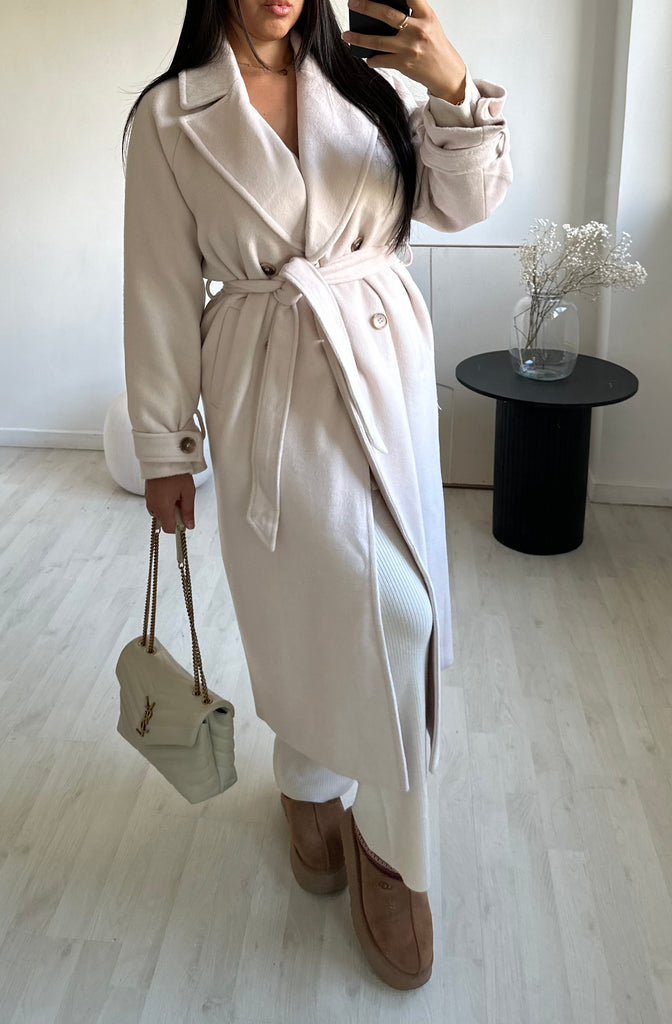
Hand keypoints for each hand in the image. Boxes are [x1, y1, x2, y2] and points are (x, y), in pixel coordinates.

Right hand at [145, 474, 195, 533]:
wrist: (162, 458)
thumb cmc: (175, 472)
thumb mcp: (187, 492)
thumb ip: (188, 511)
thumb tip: (189, 525)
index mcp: (163, 507)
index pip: (169, 529)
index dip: (179, 527)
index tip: (185, 521)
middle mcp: (153, 506)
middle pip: (165, 521)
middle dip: (175, 516)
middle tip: (182, 502)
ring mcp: (149, 501)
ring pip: (161, 513)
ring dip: (170, 509)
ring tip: (176, 494)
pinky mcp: (148, 495)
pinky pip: (157, 505)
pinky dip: (164, 503)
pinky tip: (170, 492)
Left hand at [342, 0, 466, 102]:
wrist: (446, 72)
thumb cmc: (435, 46)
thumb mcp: (429, 24)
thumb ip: (412, 13)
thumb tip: (385, 9)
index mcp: (426, 16)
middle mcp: (417, 30)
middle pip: (387, 15)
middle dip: (367, 7)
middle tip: (353, 3)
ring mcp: (409, 48)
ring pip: (377, 41)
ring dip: (358, 38)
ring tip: (346, 35)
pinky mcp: (403, 64)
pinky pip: (380, 60)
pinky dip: (371, 59)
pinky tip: (367, 56)